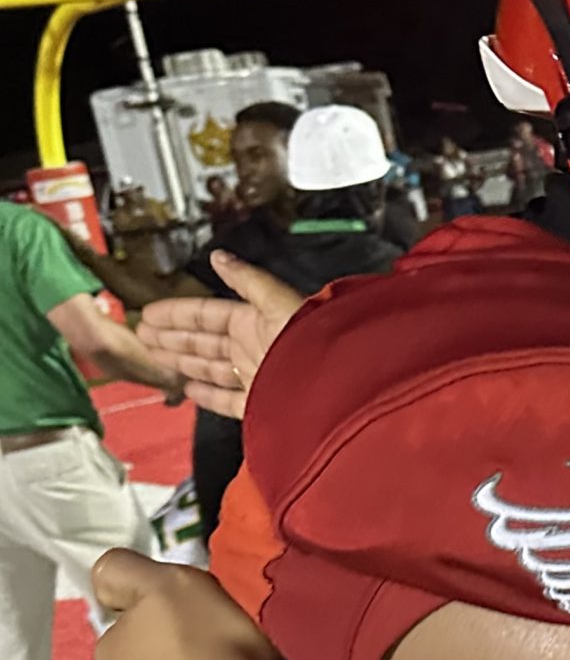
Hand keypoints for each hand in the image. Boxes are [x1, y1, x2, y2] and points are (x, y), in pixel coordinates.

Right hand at [135, 256, 302, 417]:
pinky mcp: (262, 403)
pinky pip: (229, 399)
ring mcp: (259, 376)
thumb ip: (246, 280)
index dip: (178, 313)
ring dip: (182, 361)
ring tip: (154, 356)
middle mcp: (257, 347)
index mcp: (258, 320)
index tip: (151, 313)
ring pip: (212, 368)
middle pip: (205, 341)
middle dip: (173, 337)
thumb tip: (219, 256)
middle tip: (142, 334)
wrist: (338, 384)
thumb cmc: (313, 340)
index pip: (209, 314)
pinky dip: (208, 394)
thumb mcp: (276, 301)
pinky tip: (188, 388)